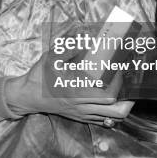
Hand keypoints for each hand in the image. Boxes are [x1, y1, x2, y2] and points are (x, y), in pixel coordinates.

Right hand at [5, 53, 132, 125]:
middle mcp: (81, 106)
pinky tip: (111, 101)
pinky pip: (101, 121)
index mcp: (76, 92)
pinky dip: (111, 113)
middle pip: (115, 111)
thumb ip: (69, 47)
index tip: (119, 71)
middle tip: (130, 86)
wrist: (26, 96)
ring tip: (124, 94)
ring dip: (121, 107)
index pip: (108, 95)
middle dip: (128, 100)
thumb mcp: (51, 57)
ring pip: (110, 118)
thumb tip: (86, 36)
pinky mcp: (78, 118)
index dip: (118, 84)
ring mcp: (80, 114)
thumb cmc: (39, 76)